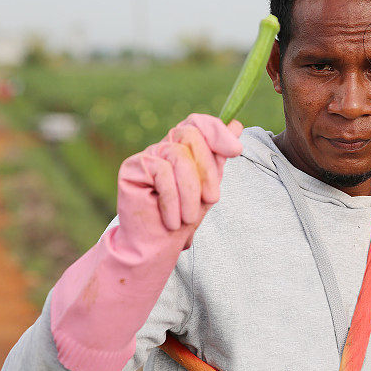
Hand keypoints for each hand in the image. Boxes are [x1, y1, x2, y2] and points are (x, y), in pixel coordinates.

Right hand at [50, 114, 243, 370]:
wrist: (155, 248)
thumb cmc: (183, 220)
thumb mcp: (208, 188)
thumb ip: (219, 158)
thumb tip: (237, 124)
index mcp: (185, 148)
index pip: (199, 123)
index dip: (218, 131)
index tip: (236, 150)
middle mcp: (165, 146)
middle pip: (190, 134)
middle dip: (207, 168)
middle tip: (212, 199)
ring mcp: (148, 155)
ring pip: (178, 155)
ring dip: (190, 191)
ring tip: (189, 218)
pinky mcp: (132, 167)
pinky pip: (161, 171)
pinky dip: (171, 199)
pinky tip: (171, 219)